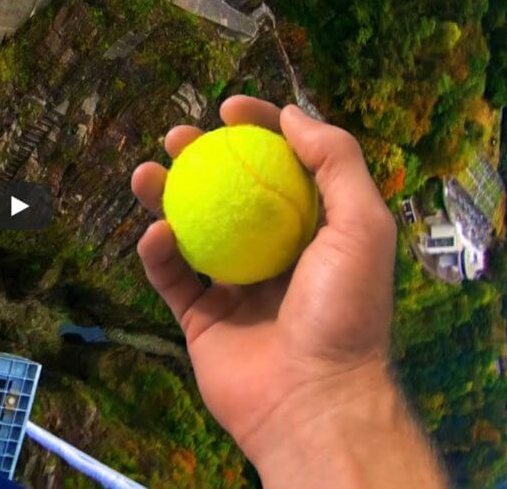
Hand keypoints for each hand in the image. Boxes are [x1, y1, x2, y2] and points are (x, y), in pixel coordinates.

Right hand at [131, 96, 444, 487]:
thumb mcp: (362, 225)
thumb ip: (336, 162)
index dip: (258, 129)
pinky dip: (158, 253)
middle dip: (200, 159)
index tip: (228, 107)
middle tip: (177, 137)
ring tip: (144, 172)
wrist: (312, 399)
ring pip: (191, 230)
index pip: (283, 165)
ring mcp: (234, 286)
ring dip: (164, 198)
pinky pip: (172, 277)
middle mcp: (273, 252)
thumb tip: (294, 114)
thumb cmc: (344, 311)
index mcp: (314, 230)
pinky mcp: (200, 318)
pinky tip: (155, 233)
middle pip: (229, 192)